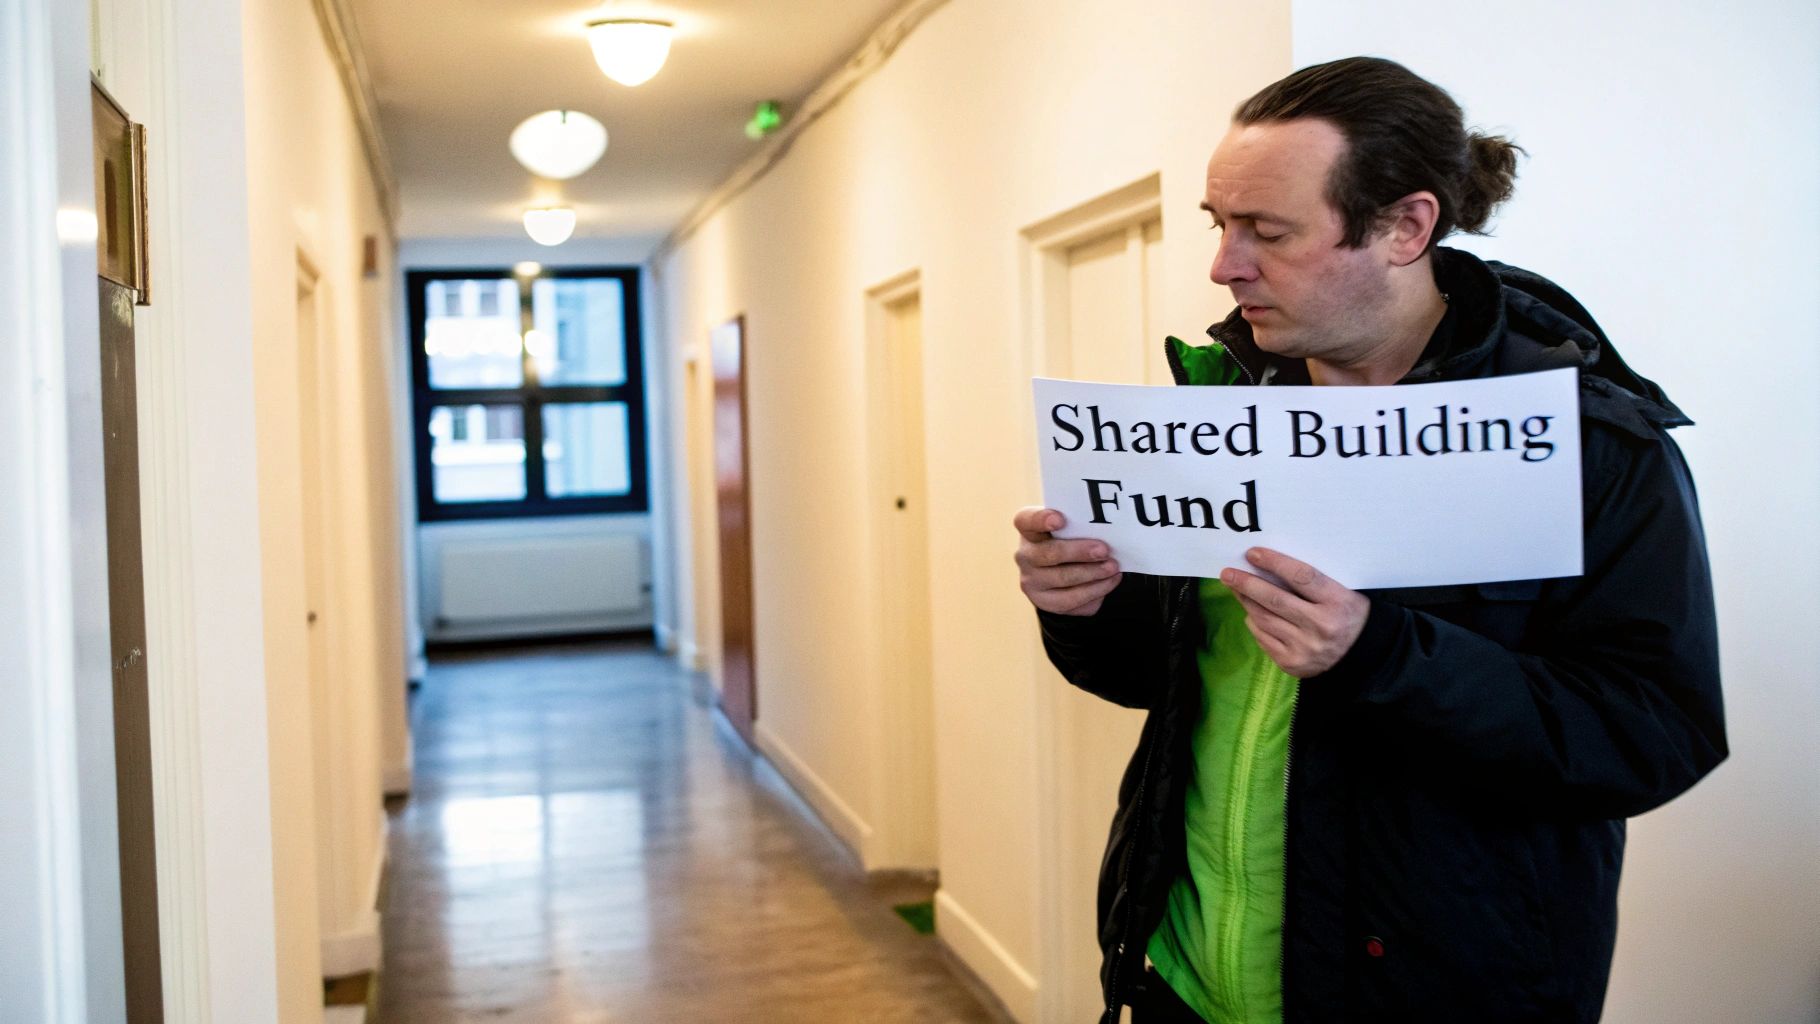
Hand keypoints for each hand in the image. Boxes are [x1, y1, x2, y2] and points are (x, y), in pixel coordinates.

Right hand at [1013, 506, 1122, 615]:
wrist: (1063, 568)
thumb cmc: (1070, 539)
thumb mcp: (1070, 526)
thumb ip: (1081, 524)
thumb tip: (1108, 531)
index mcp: (1028, 529)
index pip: (1026, 520)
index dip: (1041, 520)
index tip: (1060, 520)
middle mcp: (1024, 556)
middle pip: (1048, 554)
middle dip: (1079, 552)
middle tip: (1104, 550)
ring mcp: (1032, 582)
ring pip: (1061, 581)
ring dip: (1092, 575)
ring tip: (1113, 568)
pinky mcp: (1045, 602)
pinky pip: (1071, 602)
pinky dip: (1095, 592)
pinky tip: (1109, 581)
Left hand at [1221, 547, 1369, 677]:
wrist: (1360, 656)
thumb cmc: (1347, 614)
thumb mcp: (1344, 591)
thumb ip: (1314, 579)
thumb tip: (1270, 563)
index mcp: (1338, 603)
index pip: (1301, 577)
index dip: (1275, 563)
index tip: (1253, 554)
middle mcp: (1321, 626)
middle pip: (1275, 599)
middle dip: (1247, 584)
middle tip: (1227, 573)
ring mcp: (1305, 648)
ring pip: (1264, 619)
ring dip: (1246, 601)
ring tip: (1235, 588)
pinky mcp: (1292, 663)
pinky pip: (1263, 638)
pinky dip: (1254, 622)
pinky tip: (1252, 611)